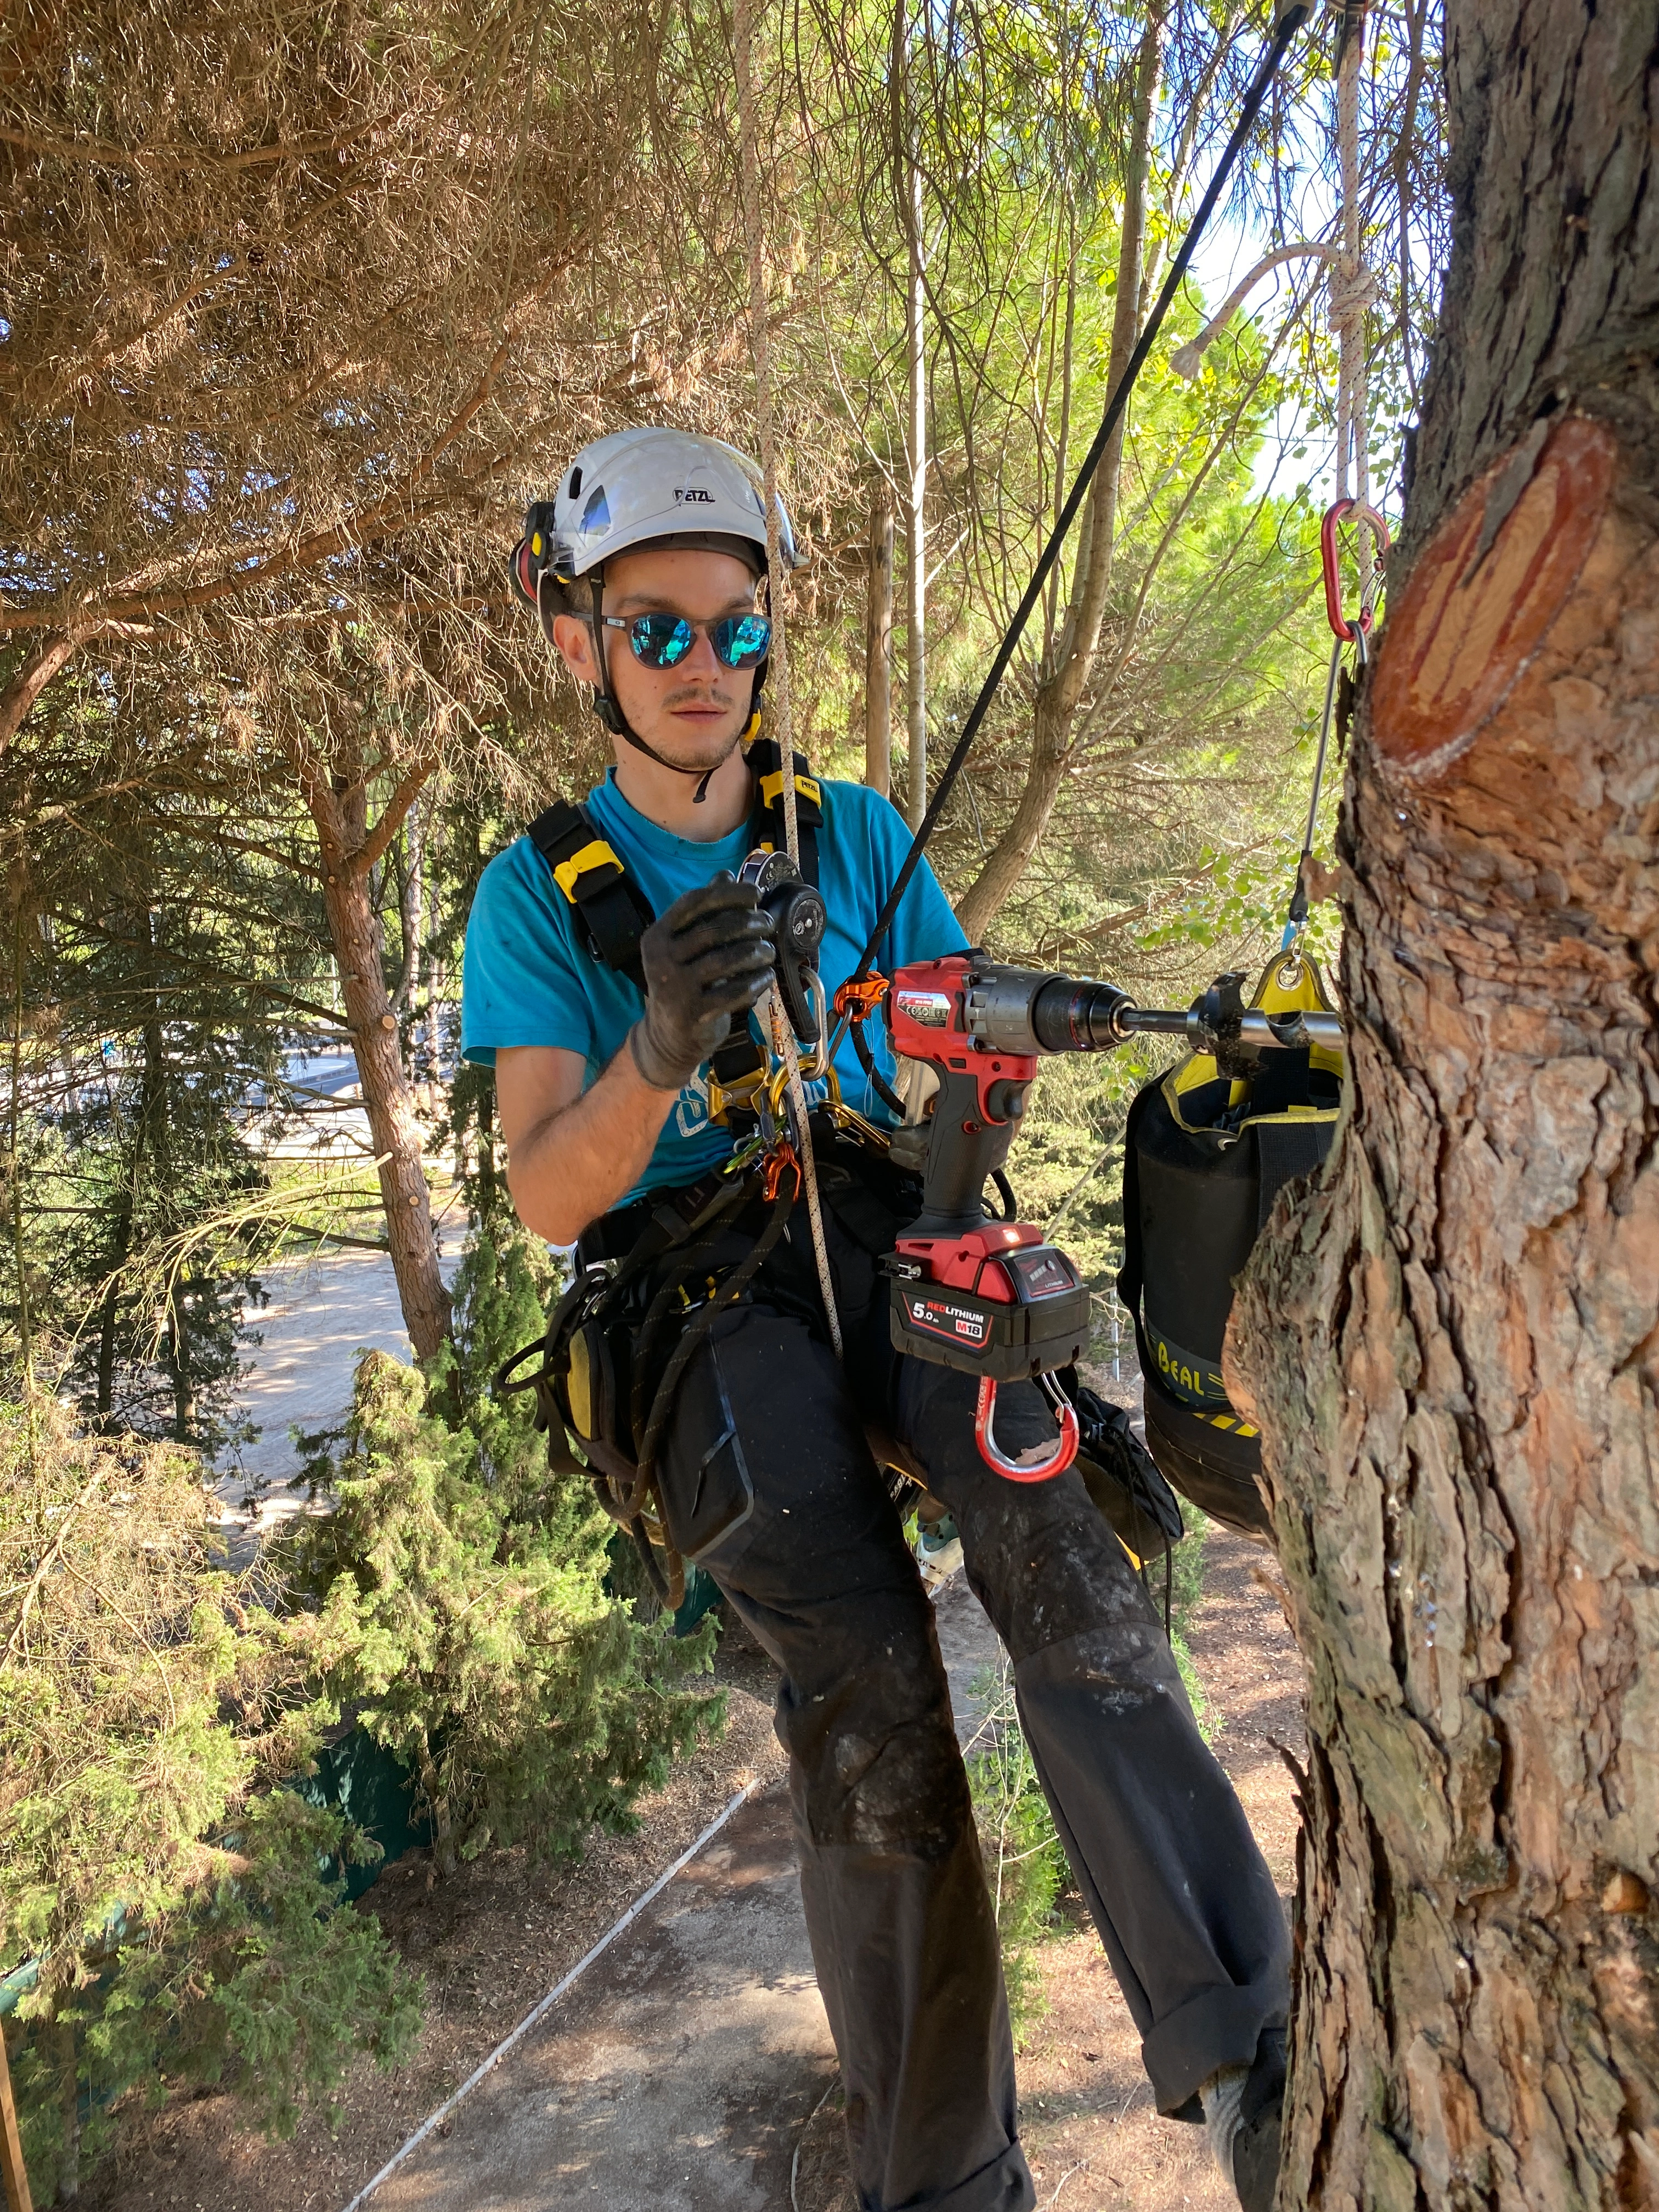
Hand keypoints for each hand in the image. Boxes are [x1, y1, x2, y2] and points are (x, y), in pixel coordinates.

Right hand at [629, 879, 775, 1092]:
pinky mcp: (693, 1014)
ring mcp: (675, 988)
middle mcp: (661, 959)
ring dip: (757, 952)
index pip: (695, 902)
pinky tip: (767, 977)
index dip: (729, 894)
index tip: (756, 893)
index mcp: (658, 935)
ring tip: (770, 951)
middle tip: (769, 924)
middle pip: (714, 929)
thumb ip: (704, 912)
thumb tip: (725, 875)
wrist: (667, 1038)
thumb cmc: (683, 984)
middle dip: (749, 923)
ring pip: (726, 960)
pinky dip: (756, 982)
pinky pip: (733, 993)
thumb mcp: (685, 947)